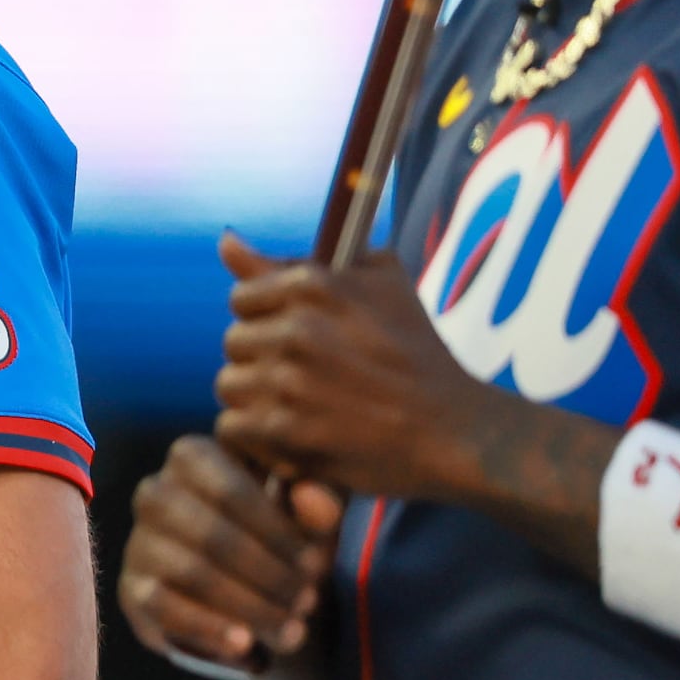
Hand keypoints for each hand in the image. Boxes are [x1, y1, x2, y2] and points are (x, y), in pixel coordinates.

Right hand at [120, 433, 345, 668]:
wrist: (253, 594)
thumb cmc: (283, 541)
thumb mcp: (312, 520)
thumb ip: (320, 505)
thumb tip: (312, 499)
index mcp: (194, 457)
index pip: (231, 491)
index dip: (278, 533)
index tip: (317, 565)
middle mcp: (155, 492)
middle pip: (212, 535)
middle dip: (267, 574)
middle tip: (308, 603)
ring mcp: (139, 542)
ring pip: (192, 573)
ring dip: (249, 607)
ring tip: (292, 630)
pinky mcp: (132, 590)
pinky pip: (164, 609)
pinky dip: (209, 629)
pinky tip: (245, 644)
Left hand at [213, 231, 509, 503]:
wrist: (453, 429)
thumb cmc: (418, 351)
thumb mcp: (379, 281)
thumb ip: (296, 260)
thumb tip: (226, 242)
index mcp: (313, 285)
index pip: (242, 297)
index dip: (265, 318)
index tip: (294, 338)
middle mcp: (296, 329)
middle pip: (234, 342)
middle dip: (262, 359)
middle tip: (302, 378)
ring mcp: (288, 382)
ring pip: (229, 386)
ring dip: (256, 399)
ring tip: (294, 408)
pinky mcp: (285, 432)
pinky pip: (233, 427)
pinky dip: (255, 437)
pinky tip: (288, 437)